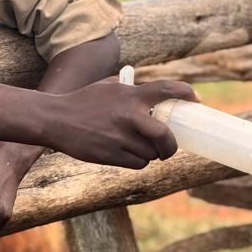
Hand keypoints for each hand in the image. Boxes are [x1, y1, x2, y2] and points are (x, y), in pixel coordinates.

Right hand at [47, 78, 197, 167]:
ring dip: (149, 154)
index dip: (186, 94)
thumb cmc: (82, 102)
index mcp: (130, 94)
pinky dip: (136, 161)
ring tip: (137, 148)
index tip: (196, 101)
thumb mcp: (107, 87)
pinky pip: (137, 163)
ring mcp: (120, 137)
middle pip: (165, 136)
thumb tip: (153, 97)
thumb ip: (129, 91)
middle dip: (171, 146)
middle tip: (169, 147)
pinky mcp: (111, 155)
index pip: (168, 90)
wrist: (55, 119)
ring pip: (150, 153)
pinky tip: (125, 154)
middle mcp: (128, 116)